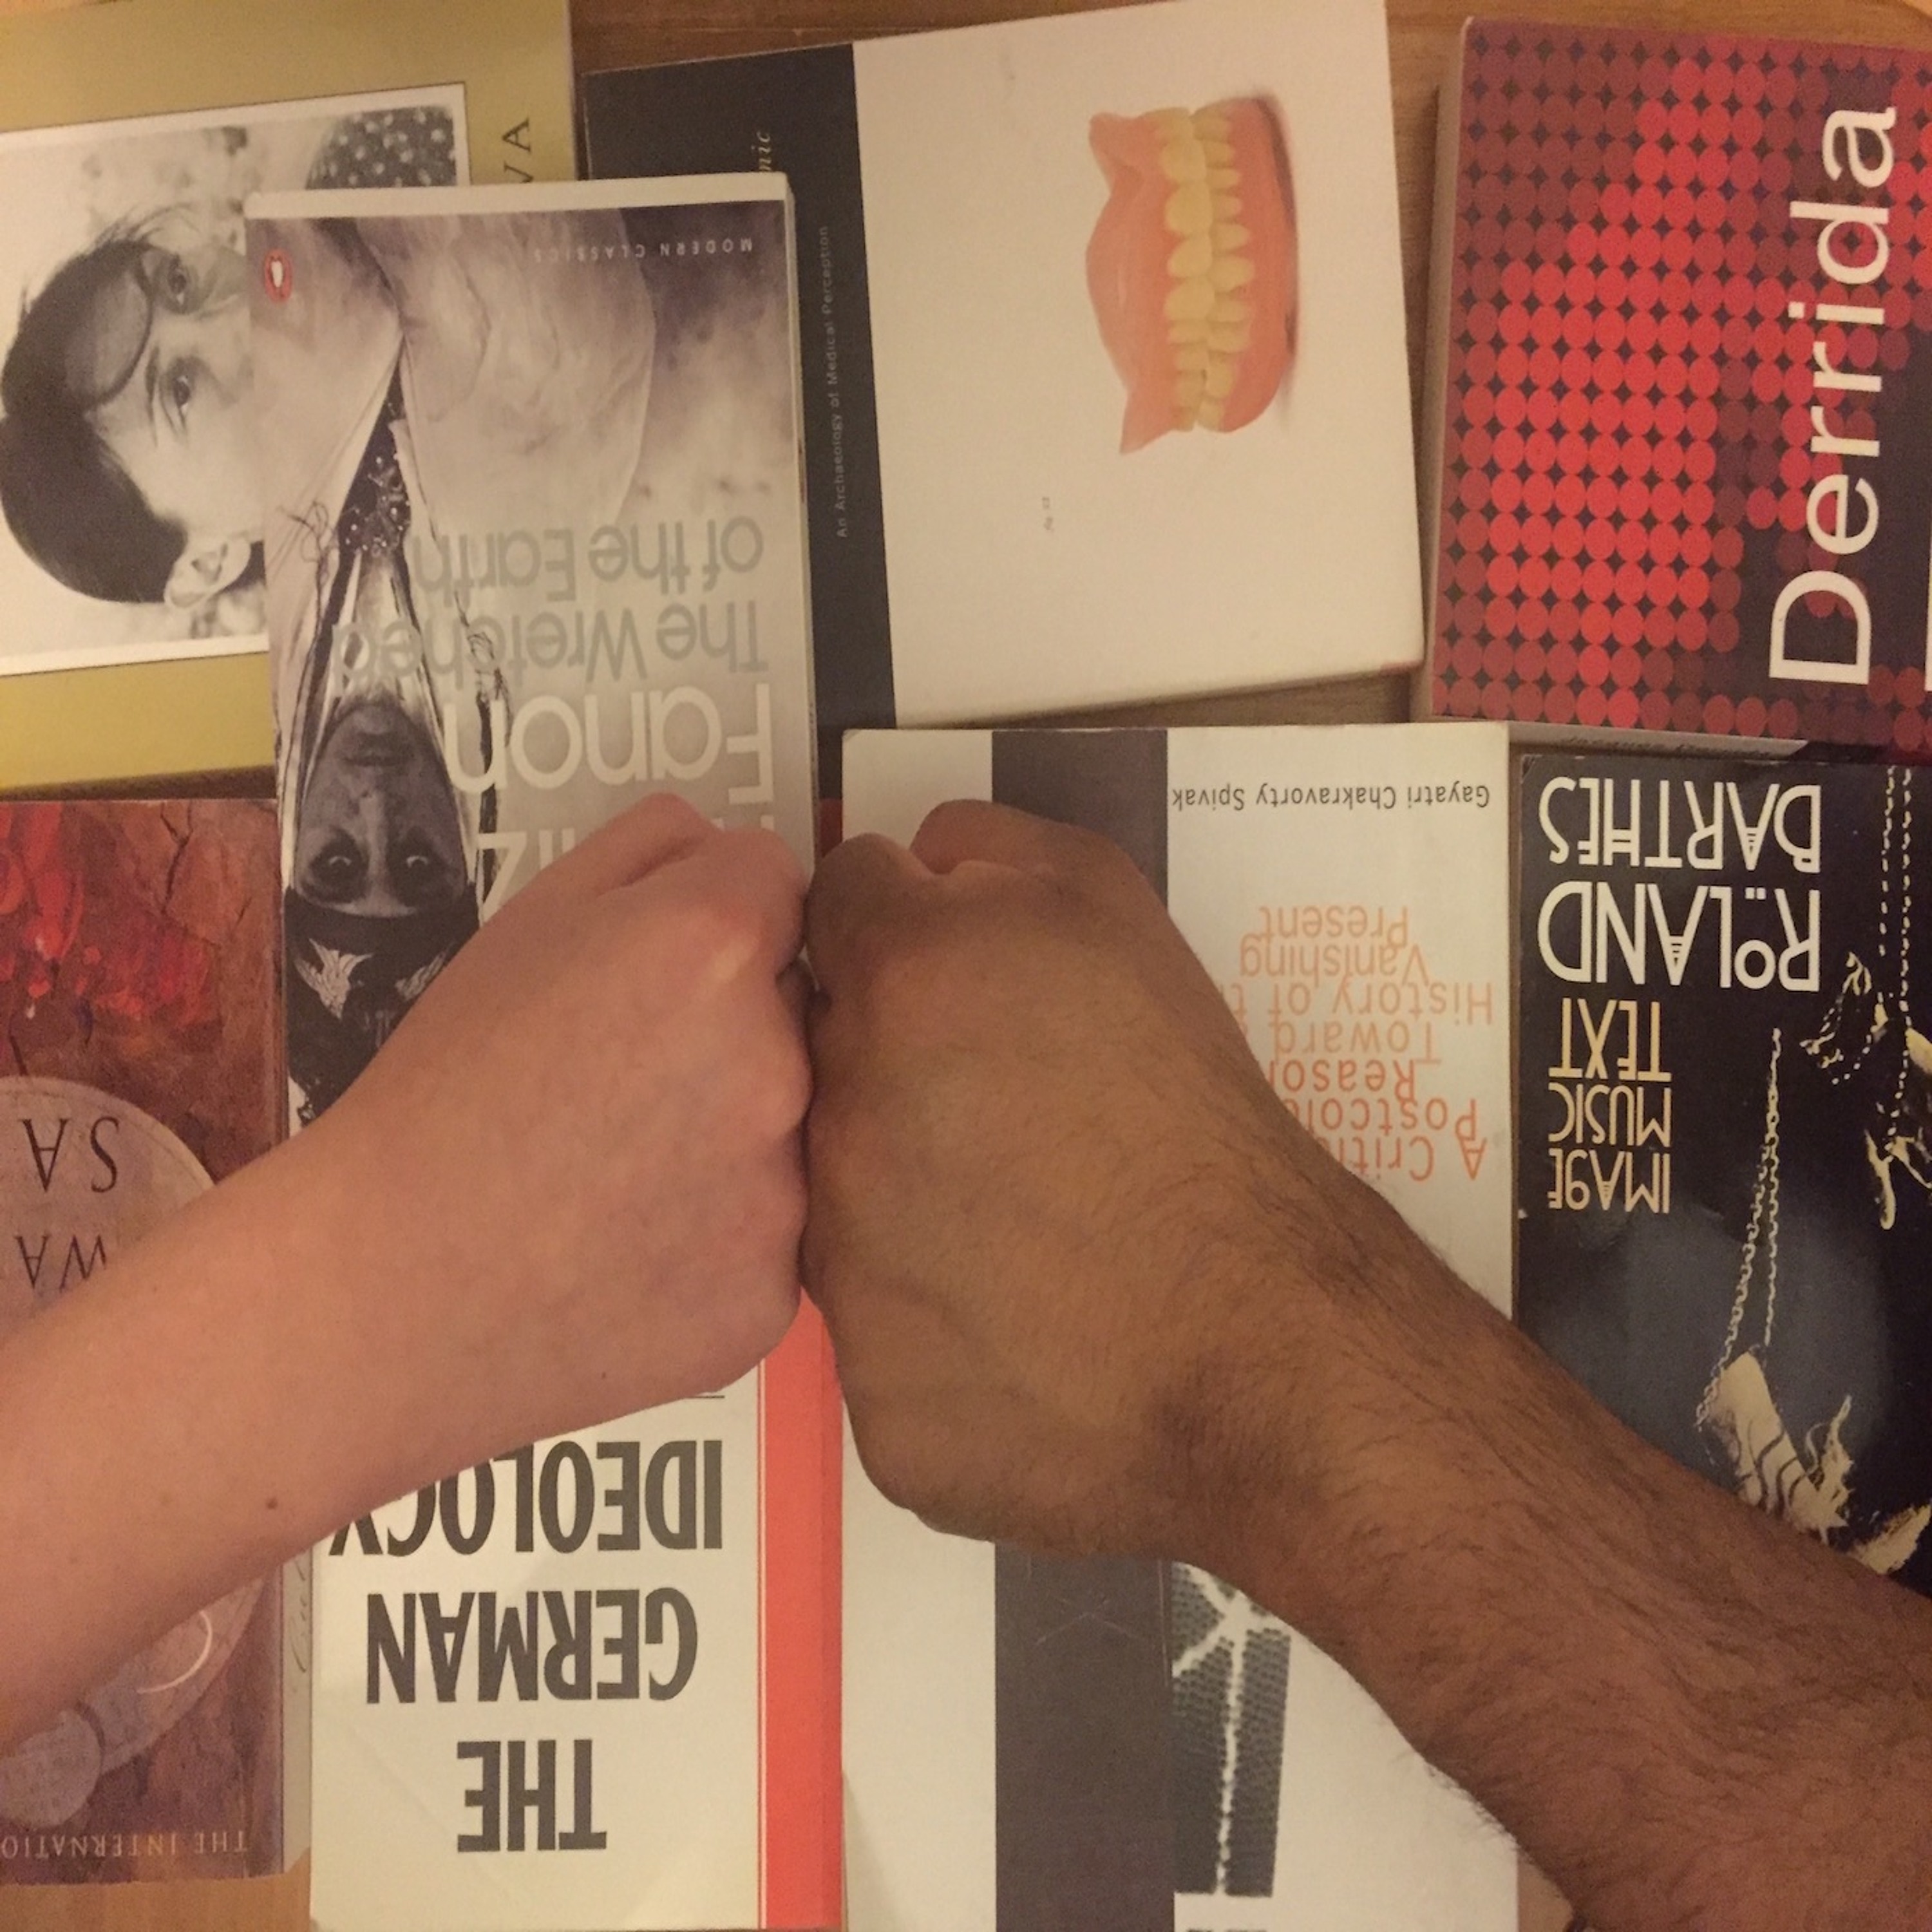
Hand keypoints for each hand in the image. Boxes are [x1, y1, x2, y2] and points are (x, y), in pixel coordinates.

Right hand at [303, 792, 809, 1487]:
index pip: (778, 886)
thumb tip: (733, 852)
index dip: (712, 923)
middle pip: (799, 1010)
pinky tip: (630, 1253)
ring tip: (619, 1176)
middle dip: (735, 1030)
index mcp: (714, 947)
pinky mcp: (770, 1294)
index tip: (653, 977)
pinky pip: (770, 1239)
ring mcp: (784, 1192)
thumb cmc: (444, 1093)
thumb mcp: (527, 919)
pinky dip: (718, 1243)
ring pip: (795, 1130)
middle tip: (624, 1086)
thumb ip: (653, 849)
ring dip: (736, 1139)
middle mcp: (777, 1062)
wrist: (384, 1291)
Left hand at [804, 801, 1393, 1575]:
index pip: (836, 912)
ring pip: (841, 1208)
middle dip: (894, 1071)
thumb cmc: (1204, 1116)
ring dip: (905, 1202)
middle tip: (1008, 1118)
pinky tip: (1026, 1324)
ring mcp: (844, 1273)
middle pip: (822, 1064)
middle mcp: (840, 1120)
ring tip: (1027, 1230)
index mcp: (901, 980)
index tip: (961, 987)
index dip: (902, 936)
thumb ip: (992, 847)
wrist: (1269, 1339)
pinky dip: (938, 1328)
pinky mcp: (872, 1397)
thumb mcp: (1124, 909)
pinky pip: (882, 1340)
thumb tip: (910, 863)